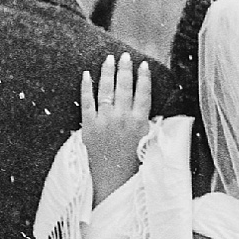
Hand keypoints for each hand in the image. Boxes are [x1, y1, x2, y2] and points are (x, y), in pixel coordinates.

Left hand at [81, 53, 151, 205]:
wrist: (112, 182)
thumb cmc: (133, 166)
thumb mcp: (148, 144)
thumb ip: (149, 125)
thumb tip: (153, 112)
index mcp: (140, 122)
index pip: (143, 93)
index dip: (143, 77)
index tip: (143, 65)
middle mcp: (122, 118)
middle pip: (124, 86)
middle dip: (125, 69)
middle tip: (125, 56)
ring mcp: (104, 120)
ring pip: (106, 89)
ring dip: (108, 72)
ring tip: (109, 59)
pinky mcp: (88, 125)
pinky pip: (86, 101)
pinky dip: (86, 87)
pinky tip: (86, 74)